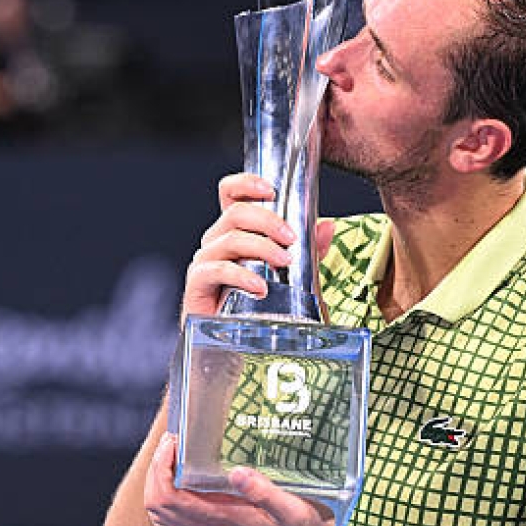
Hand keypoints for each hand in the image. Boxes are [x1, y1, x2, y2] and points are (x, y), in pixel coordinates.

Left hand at [145, 433, 356, 525]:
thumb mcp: (293, 509)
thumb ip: (265, 492)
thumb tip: (238, 472)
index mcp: (223, 517)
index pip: (169, 497)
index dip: (161, 468)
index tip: (174, 443)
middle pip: (158, 505)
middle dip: (156, 470)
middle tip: (172, 444)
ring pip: (163, 515)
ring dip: (160, 484)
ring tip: (174, 458)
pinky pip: (176, 522)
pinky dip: (169, 501)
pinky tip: (184, 483)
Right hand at [182, 173, 334, 317]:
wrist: (235, 342)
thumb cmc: (258, 302)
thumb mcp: (290, 272)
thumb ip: (308, 249)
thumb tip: (327, 226)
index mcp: (235, 230)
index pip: (231, 193)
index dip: (246, 183)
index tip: (271, 190)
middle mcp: (216, 240)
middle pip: (236, 213)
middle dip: (268, 221)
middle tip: (292, 238)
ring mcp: (205, 260)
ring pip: (231, 239)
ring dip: (262, 248)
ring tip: (284, 262)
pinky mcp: (198, 283)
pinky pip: (218, 270)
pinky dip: (242, 276)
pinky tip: (261, 288)